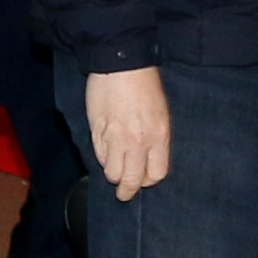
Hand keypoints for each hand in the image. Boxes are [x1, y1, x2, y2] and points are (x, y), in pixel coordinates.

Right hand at [83, 64, 170, 198]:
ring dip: (113, 174)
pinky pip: (98, 155)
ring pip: (112, 172)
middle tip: (124, 193)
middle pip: (132, 180)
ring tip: (114, 171)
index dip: (149, 180)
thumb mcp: (161, 113)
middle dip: (127, 191)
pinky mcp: (96, 131)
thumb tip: (147, 160)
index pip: (156, 174)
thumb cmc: (144, 84)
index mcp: (158, 136)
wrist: (120, 63)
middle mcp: (137, 141)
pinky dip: (101, 158)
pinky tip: (105, 153)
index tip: (145, 179)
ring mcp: (114, 138)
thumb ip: (156, 139)